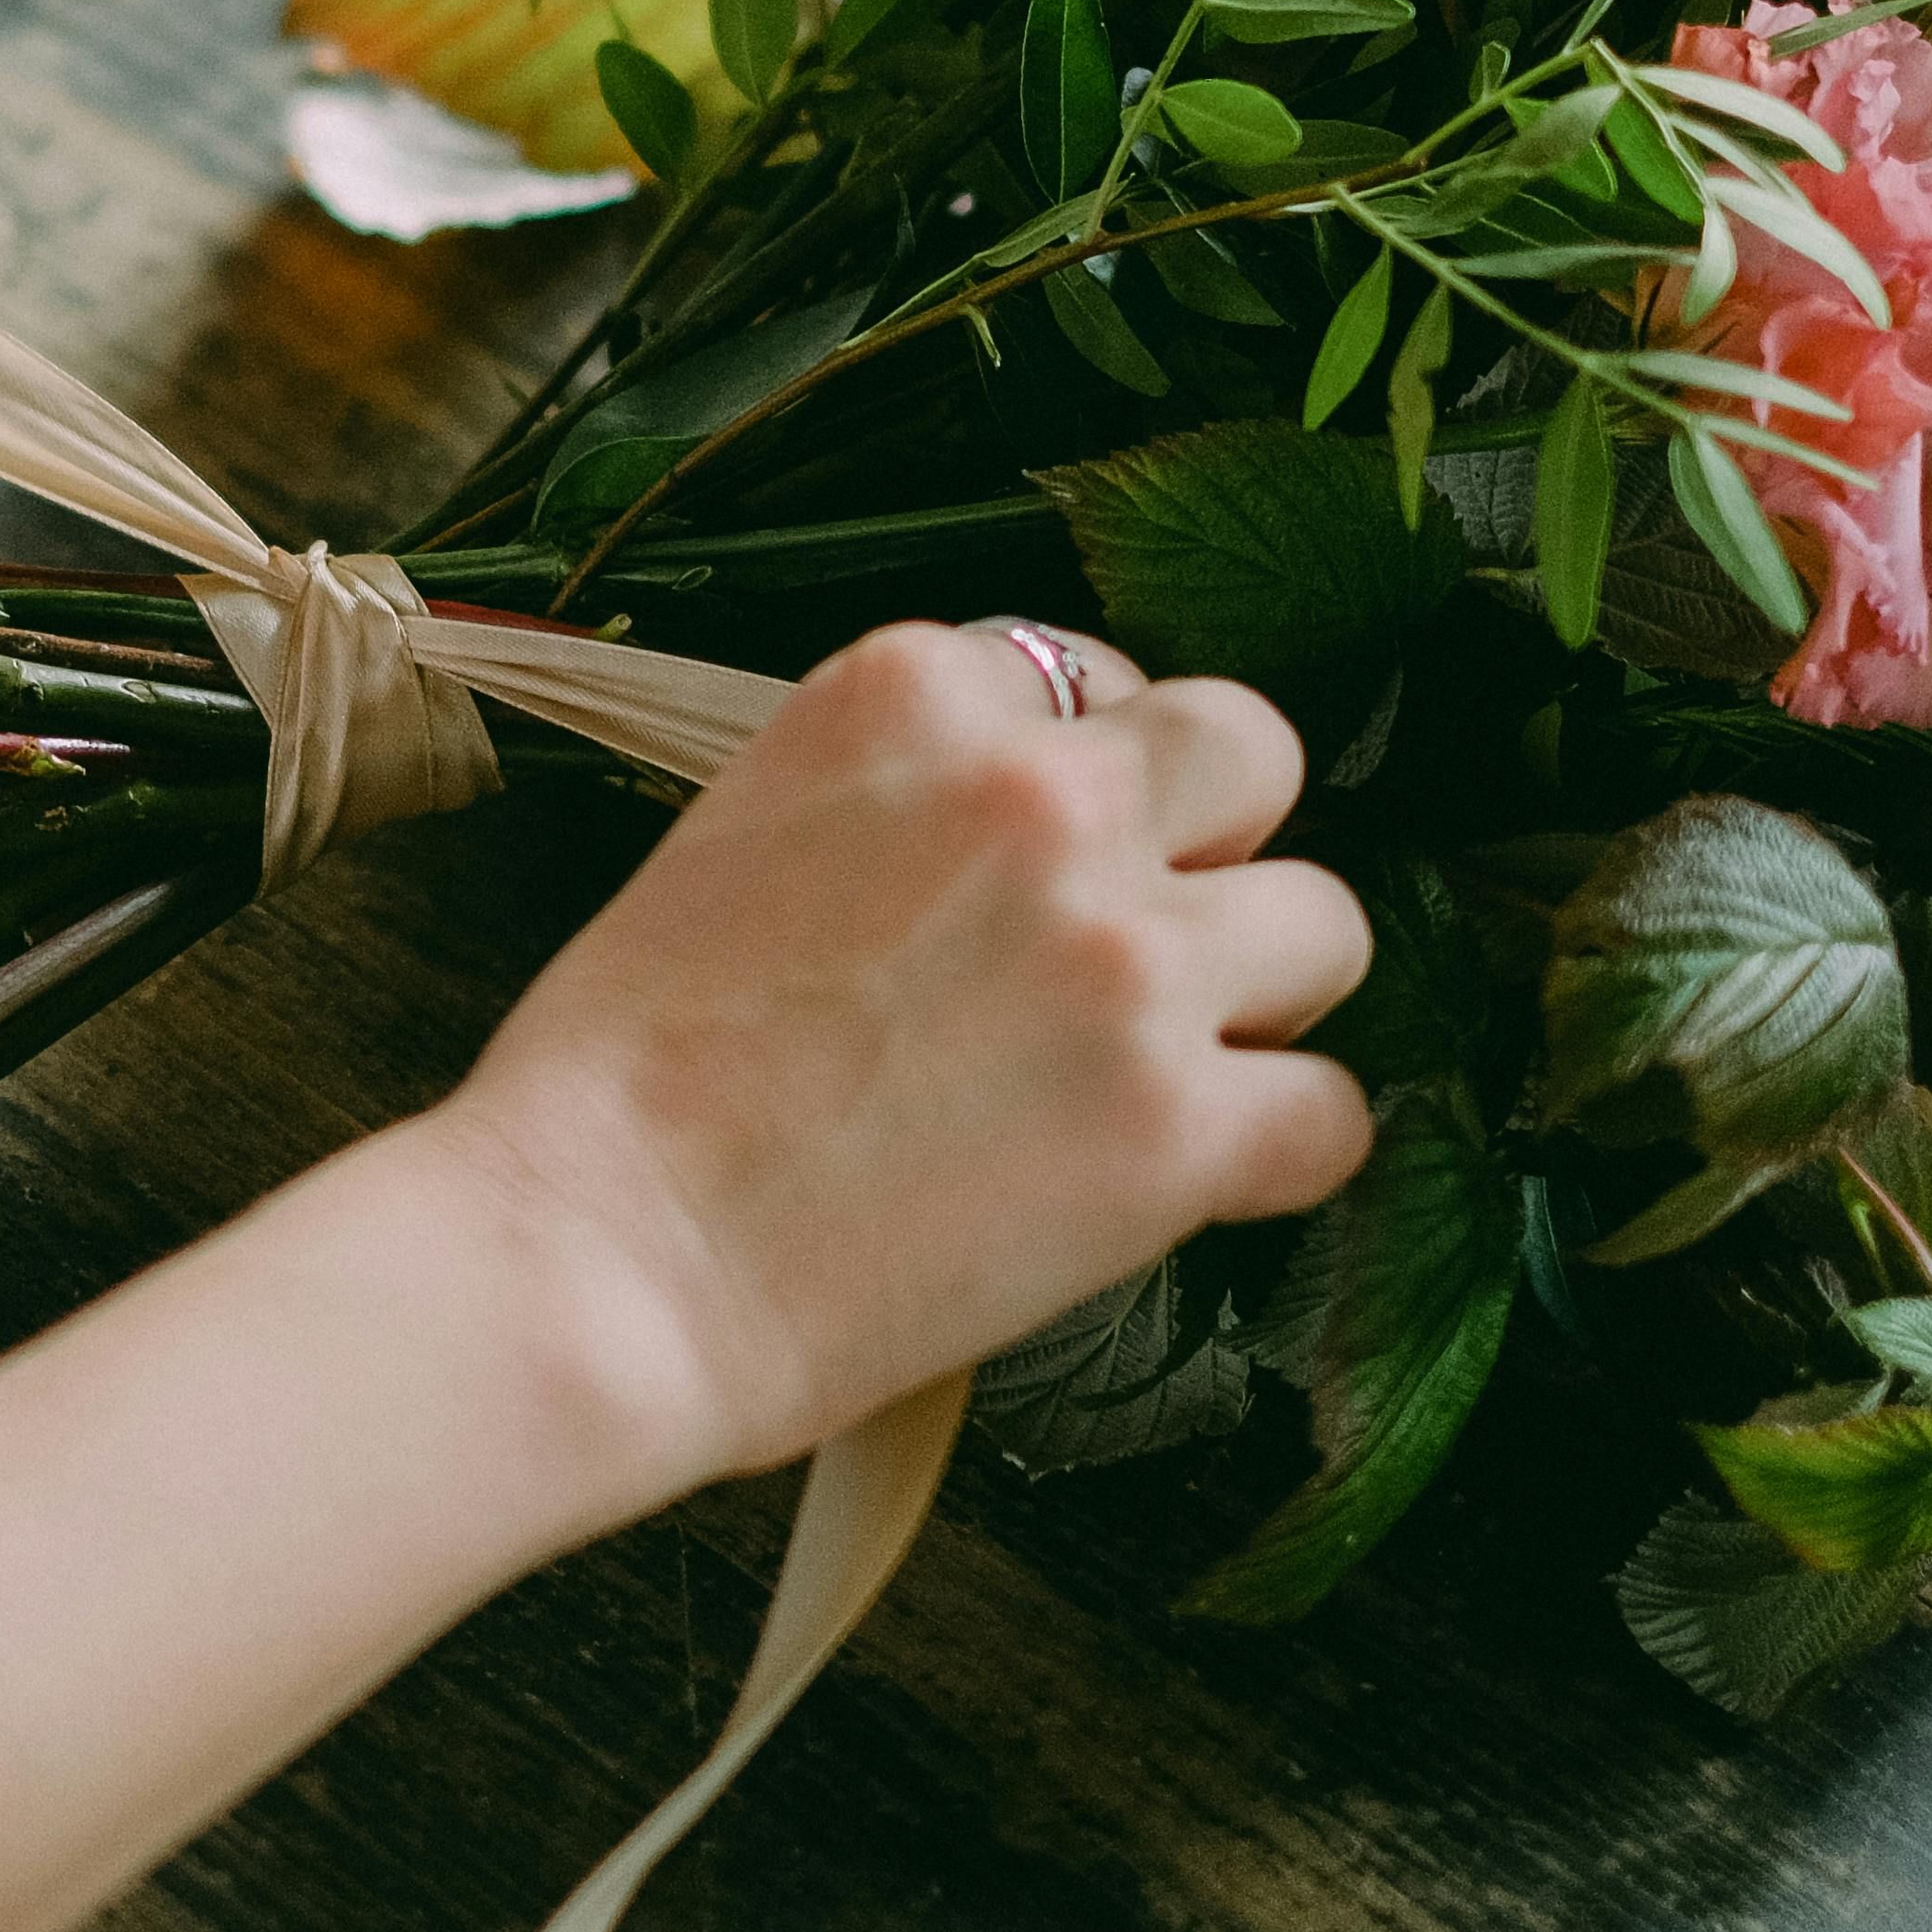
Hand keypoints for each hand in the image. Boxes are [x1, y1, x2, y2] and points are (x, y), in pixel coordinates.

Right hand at [408, 618, 1375, 1499]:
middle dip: (1210, 847)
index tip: (1039, 863)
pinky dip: (1277, 1153)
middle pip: (1246, 754)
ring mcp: (1124, 957)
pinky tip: (1185, 1181)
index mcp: (910, 697)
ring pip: (1327, 923)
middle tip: (1133, 947)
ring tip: (1155, 1074)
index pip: (1089, 676)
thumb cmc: (622, 1078)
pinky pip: (1334, 1110)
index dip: (1082, 781)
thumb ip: (900, 803)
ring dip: (1260, 999)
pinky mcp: (1175, 1127)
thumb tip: (1012, 846)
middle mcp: (1041, 795)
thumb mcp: (741, 834)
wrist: (596, 1255)